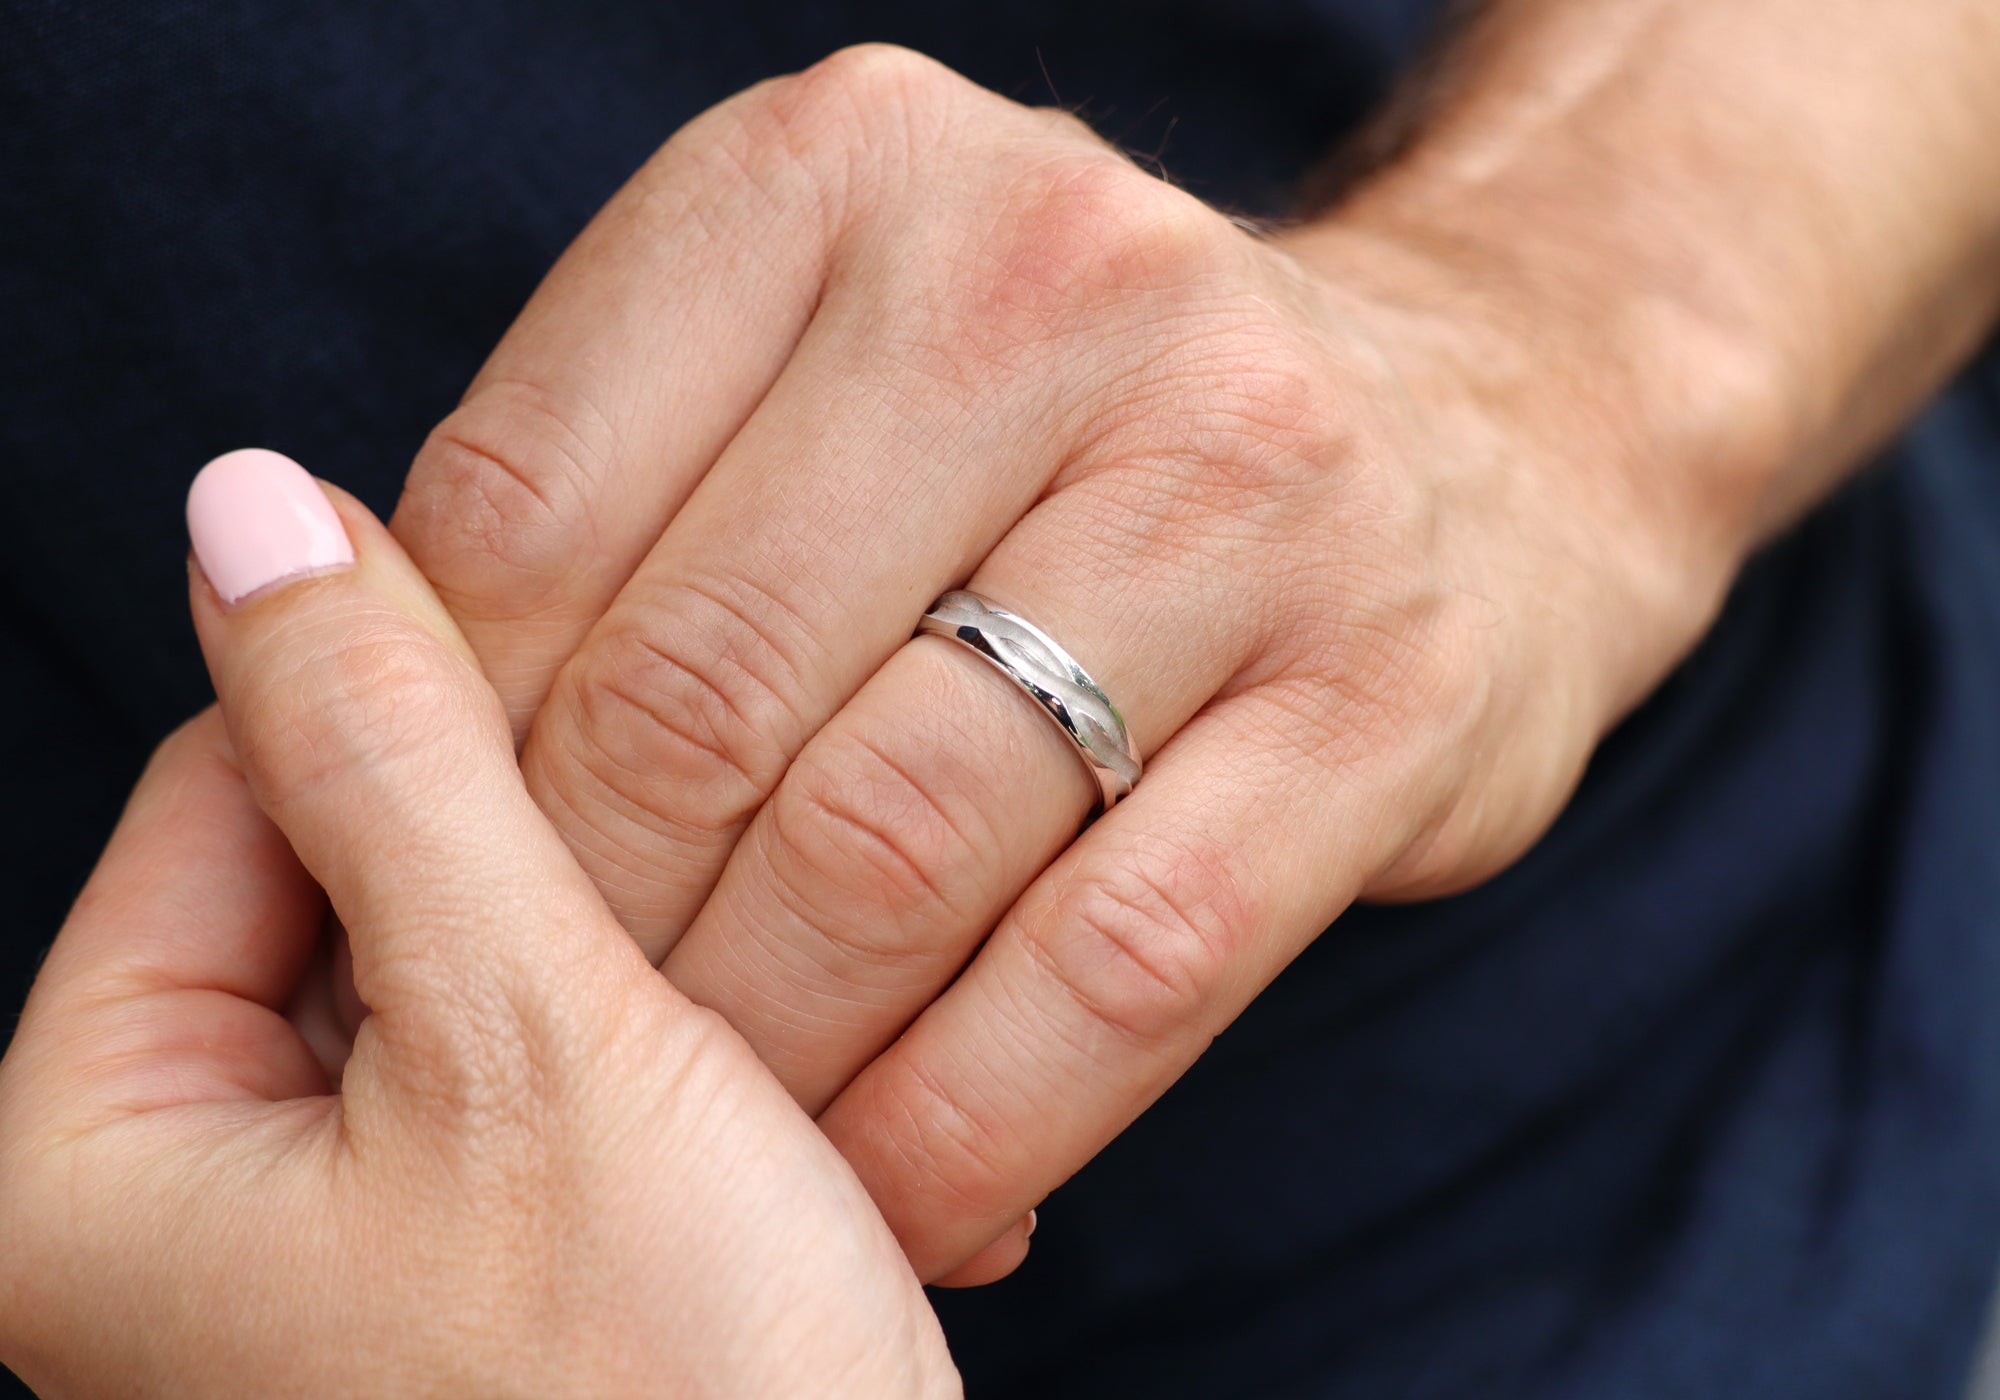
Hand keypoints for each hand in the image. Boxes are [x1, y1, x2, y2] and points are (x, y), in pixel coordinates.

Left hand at [0, 452, 955, 1396]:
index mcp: (87, 1170)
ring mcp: (325, 1259)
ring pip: (449, 976)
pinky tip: (743, 1048)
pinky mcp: (457, 1281)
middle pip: (332, 884)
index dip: (409, 693)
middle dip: (527, 836)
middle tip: (705, 812)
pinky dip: (632, 1035)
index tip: (594, 636)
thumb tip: (252, 507)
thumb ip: (387, 754)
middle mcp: (174, 1225)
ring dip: (607, 933)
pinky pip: (518, 1075)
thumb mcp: (529, 1032)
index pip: (214, 793)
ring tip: (744, 951)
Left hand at [376, 45, 1747, 1285]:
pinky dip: (964, 1126)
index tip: (419, 910)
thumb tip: (320, 693)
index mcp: (838, 170)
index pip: (525, 517)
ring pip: (893, 848)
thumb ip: (605, 502)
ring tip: (706, 1142)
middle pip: (694, 692)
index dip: (431, 765)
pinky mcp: (1385, 688)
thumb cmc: (1067, 436)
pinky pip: (1114, 972)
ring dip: (761, 1057)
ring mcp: (1245, 477)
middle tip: (543, 1063)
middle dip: (583, 938)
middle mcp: (1045, 282)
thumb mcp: (822, 368)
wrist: (1465, 445)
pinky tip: (883, 1200)